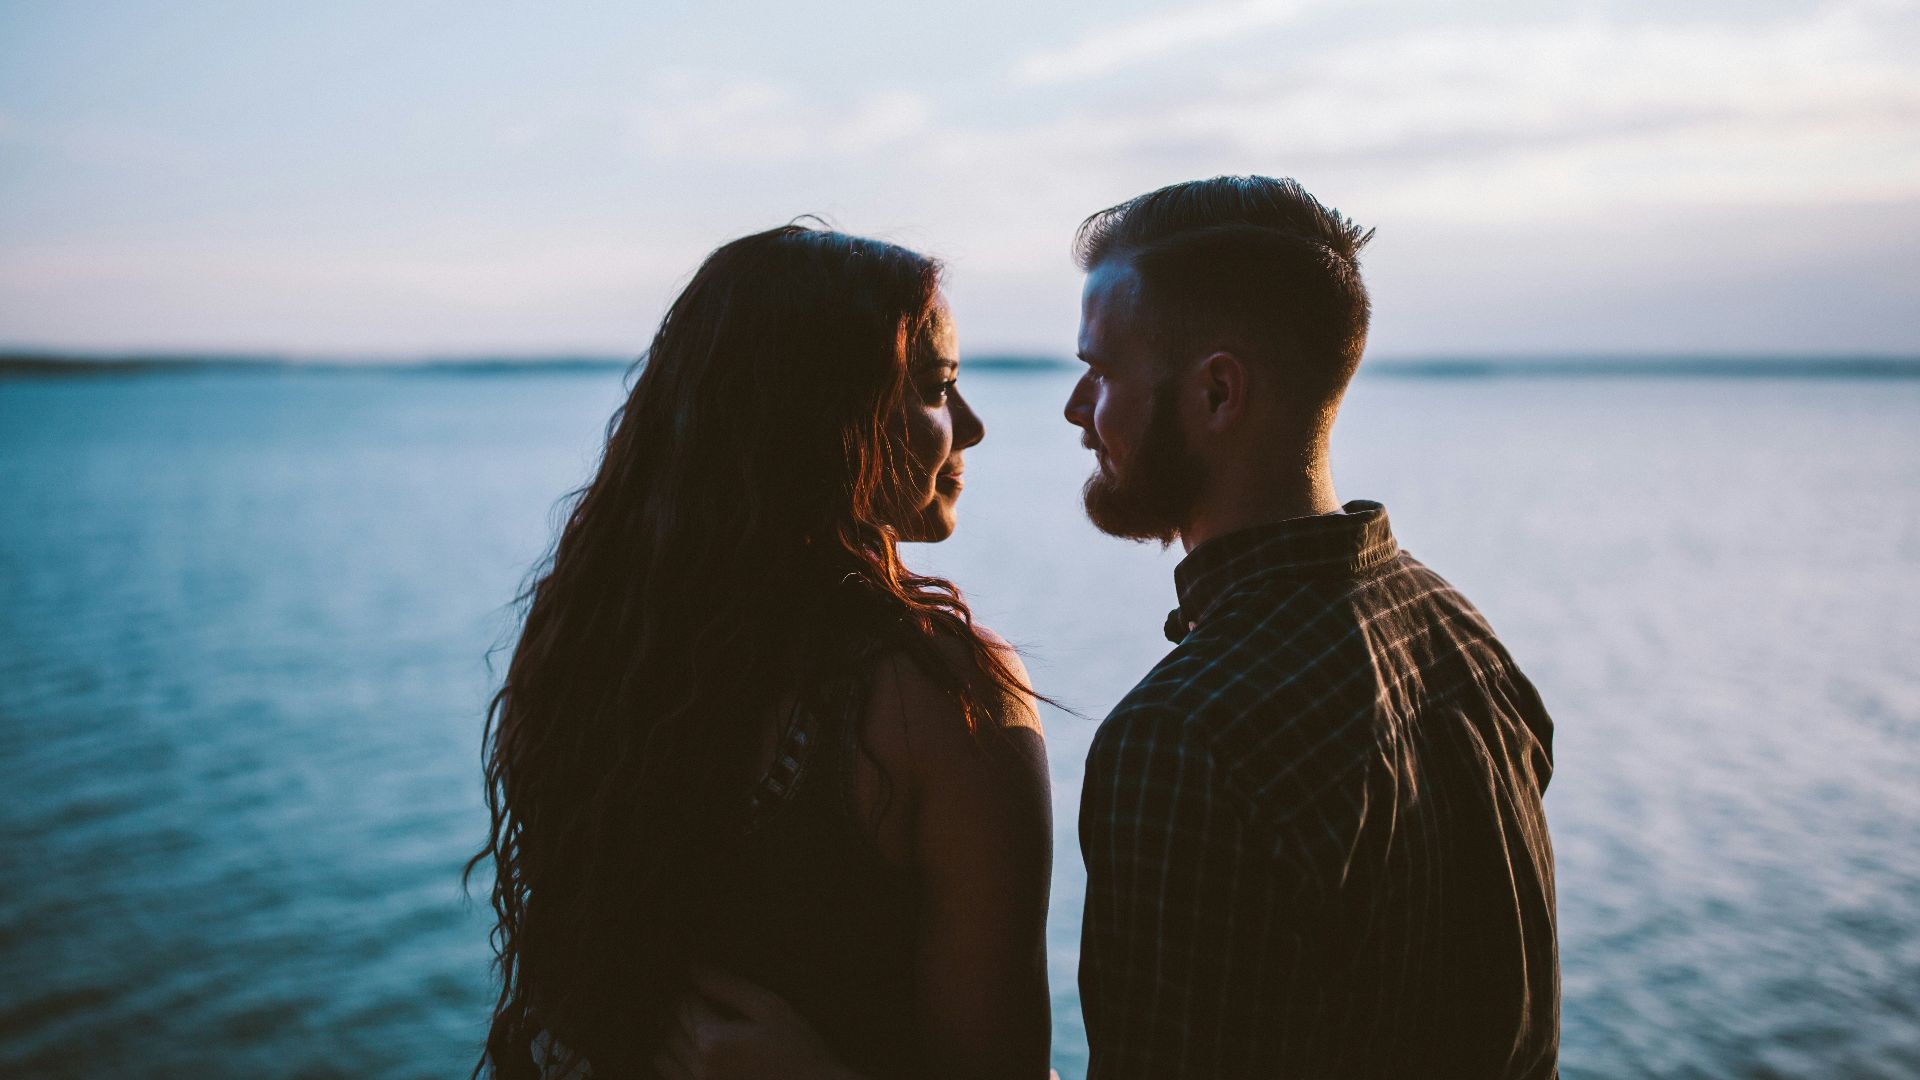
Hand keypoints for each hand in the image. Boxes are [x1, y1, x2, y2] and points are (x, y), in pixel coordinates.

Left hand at [653, 966, 855, 1079]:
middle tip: (694, 1003)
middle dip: (681, 1012)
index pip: (686, 1006)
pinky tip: (694, 1053)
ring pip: (666, 1055)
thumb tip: (696, 970)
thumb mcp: (769, 1008)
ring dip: (674, 1037)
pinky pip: (673, 1076)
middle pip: (673, 1029)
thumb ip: (729, 988)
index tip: (695, 987)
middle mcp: (700, 1065)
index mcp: (714, 1039)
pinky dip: (675, 1062)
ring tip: (693, 1027)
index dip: (690, 993)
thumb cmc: (796, 1047)